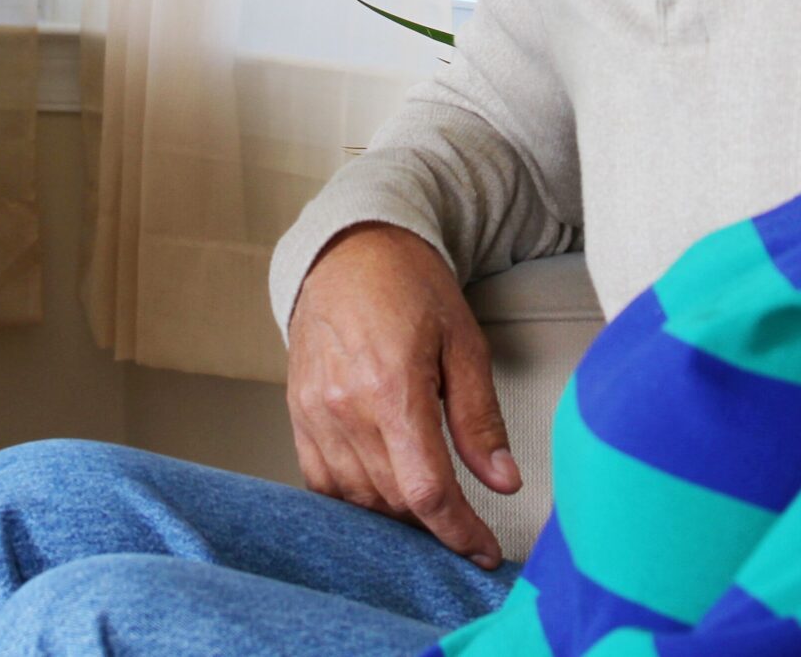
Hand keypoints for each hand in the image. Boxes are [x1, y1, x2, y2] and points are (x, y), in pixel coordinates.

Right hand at [285, 223, 520, 567]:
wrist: (349, 251)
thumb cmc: (409, 286)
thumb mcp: (464, 343)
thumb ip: (480, 419)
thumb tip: (503, 481)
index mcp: (392, 388)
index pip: (426, 490)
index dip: (459, 532)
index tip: (483, 550)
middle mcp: (345, 407)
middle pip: (393, 501)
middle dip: (435, 521)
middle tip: (466, 519)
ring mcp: (314, 414)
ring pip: (359, 499)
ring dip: (397, 511)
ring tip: (428, 498)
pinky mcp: (297, 414)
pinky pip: (323, 483)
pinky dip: (356, 497)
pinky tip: (383, 485)